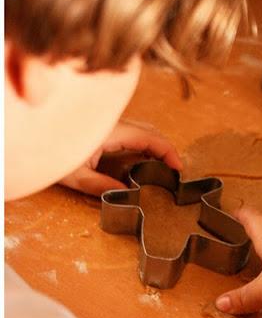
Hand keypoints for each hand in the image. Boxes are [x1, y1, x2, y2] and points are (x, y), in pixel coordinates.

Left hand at [59, 119, 182, 195]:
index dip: (169, 152)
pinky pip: (130, 132)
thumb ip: (101, 185)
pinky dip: (142, 144)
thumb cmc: (47, 149)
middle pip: (150, 131)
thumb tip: (124, 193)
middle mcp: (113, 124)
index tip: (178, 168)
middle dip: (165, 149)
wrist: (27, 137)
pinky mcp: (102, 128)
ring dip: (154, 146)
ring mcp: (108, 124)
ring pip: (140, 130)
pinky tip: (140, 160)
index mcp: (112, 132)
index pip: (151, 138)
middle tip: (173, 170)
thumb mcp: (75, 174)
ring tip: (160, 167)